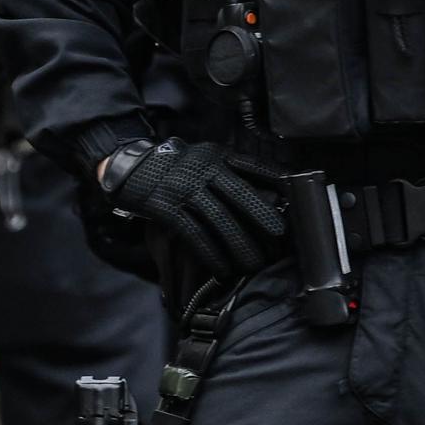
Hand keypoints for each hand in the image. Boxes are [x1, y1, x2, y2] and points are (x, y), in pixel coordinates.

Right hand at [106, 141, 288, 275]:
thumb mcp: (204, 158)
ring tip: (254, 263)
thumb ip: (230, 170)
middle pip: (239, 194)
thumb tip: (269, 192)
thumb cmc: (175, 167)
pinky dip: (211, 253)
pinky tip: (222, 268)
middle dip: (262, 217)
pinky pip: (194, 234)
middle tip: (280, 238)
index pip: (252, 166)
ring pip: (219, 219)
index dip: (275, 182)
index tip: (295, 197)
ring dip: (239, 243)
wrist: (130, 167)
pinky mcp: (166, 208)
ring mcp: (183, 188)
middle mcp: (202, 169)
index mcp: (216, 155)